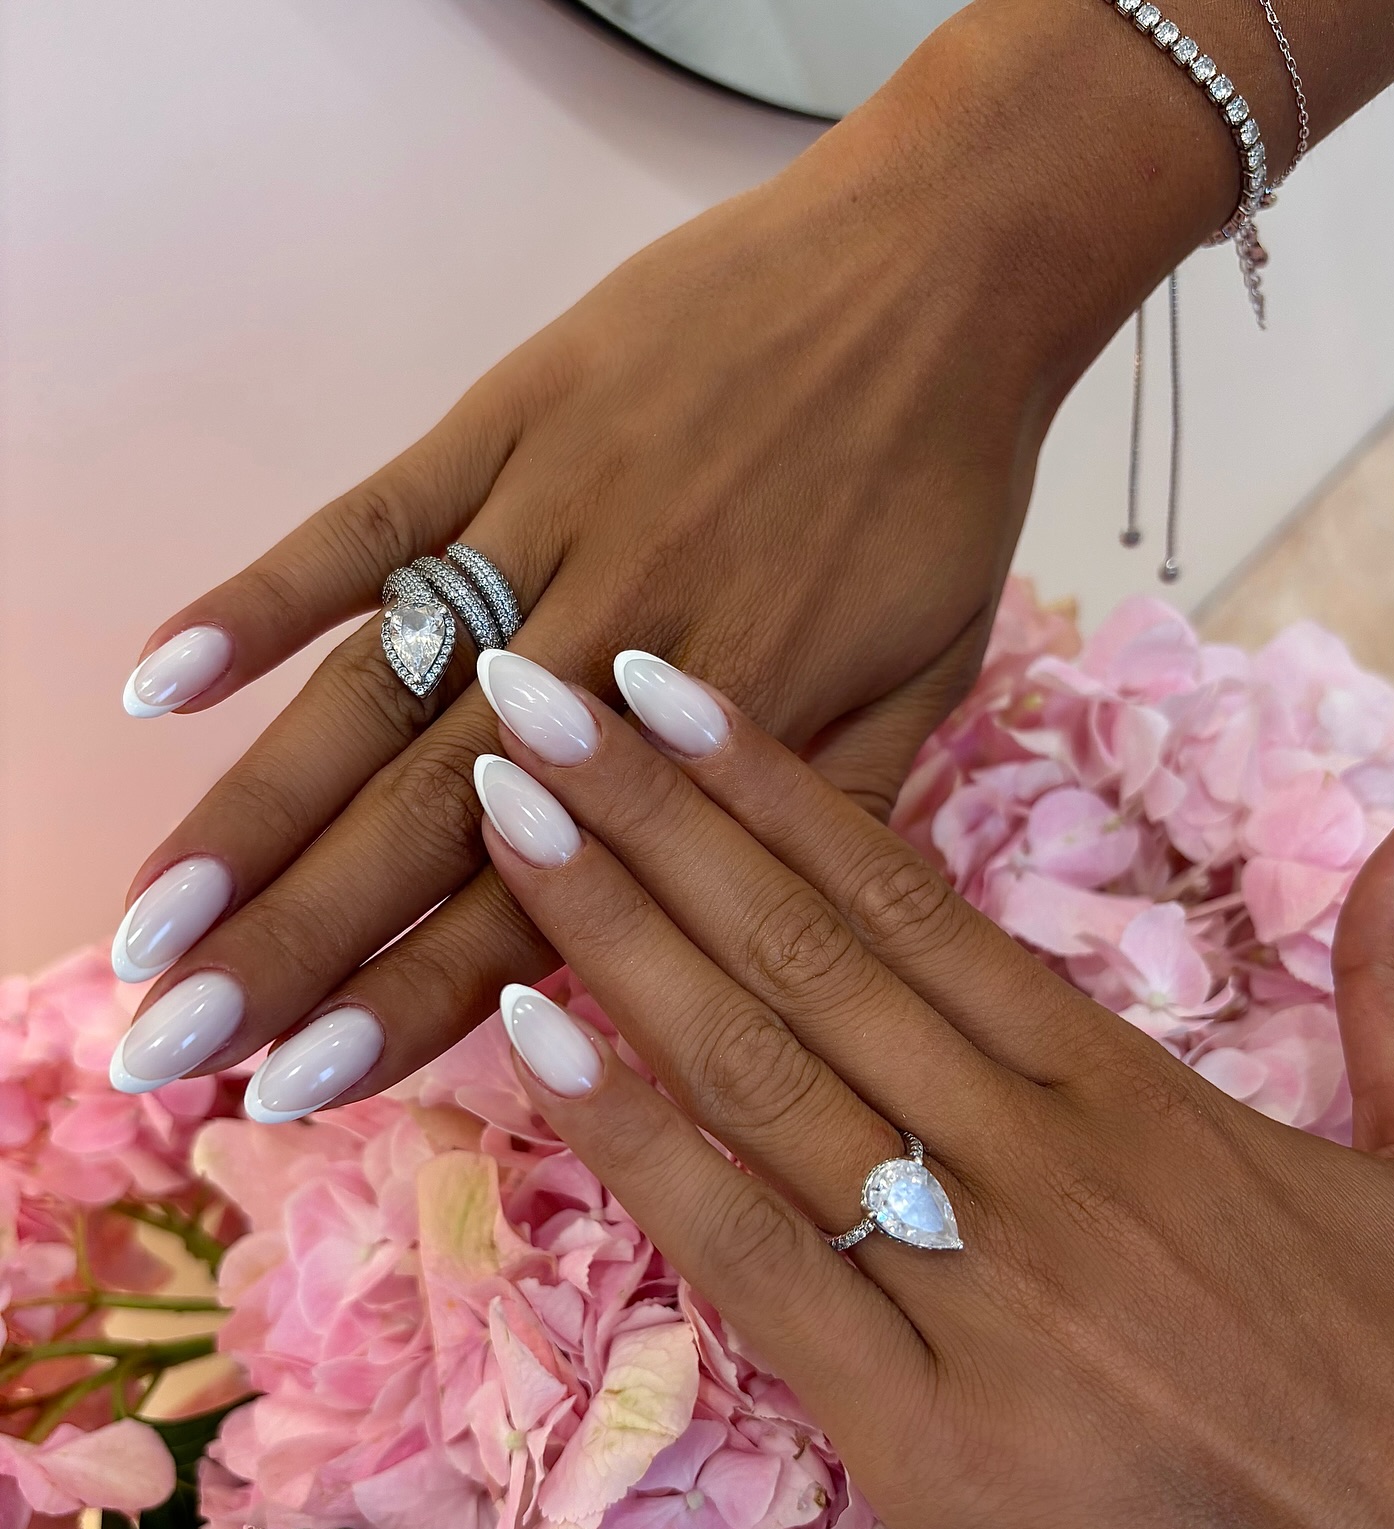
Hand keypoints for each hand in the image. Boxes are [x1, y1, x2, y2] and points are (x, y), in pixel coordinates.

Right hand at [107, 0, 1249, 1111]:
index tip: (298, 1088)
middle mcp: (613, 652)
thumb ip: (825, 826)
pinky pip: (370, 517)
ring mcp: (547, 526)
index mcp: (722, 740)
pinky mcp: (508, 419)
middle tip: (172, 1046)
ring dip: (254, 813)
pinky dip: (263, 593)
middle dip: (292, 945)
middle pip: (425, 822)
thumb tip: (736, 954)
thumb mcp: (926, 689)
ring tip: (152, 924)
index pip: (542, 904)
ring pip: (377, 694)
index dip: (412, 1002)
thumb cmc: (940, 496)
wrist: (941, 275)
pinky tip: (157, 683)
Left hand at [463, 649, 1393, 1528]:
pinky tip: (540, 1043)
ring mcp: (981, 1291)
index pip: (914, 900)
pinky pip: (759, 1262)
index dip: (773, 787)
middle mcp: (1041, 1159)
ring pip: (766, 1072)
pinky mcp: (935, 1441)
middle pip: (808, 951)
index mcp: (1136, 1091)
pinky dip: (644, 1146)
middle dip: (653, 814)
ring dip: (620, 933)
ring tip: (504, 820)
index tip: (662, 692)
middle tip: (524, 693)